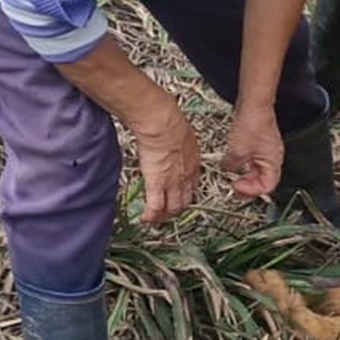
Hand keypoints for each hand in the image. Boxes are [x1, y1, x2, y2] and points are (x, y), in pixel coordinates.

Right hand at [128, 98, 199, 223]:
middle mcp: (186, 175)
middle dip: (178, 209)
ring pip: (173, 208)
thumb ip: (176, 138)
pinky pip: (155, 206)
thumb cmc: (169, 120)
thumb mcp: (180, 130)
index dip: (187, 192)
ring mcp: (173, 182)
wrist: (163, 123)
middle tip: (168, 212)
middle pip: (186, 201)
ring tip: (157, 219)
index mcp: (193, 161)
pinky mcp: (157, 184)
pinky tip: (146, 219)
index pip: (193, 184)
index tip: (181, 195)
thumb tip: (168, 133)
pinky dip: (151, 216)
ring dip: (165, 216)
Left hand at [224, 104, 282, 199]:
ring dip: (246, 176)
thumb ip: (231, 165)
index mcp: (273, 162)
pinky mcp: (261, 143)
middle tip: (235, 187)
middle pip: (263, 181)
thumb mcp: (237, 150)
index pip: (267, 186)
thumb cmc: (253, 123)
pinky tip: (235, 162)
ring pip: (258, 171)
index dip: (251, 190)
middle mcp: (273, 158)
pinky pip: (254, 160)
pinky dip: (245, 165)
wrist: (254, 104)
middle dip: (248, 186)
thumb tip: (227, 169)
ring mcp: (268, 151)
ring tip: (234, 176)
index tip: (237, 186)